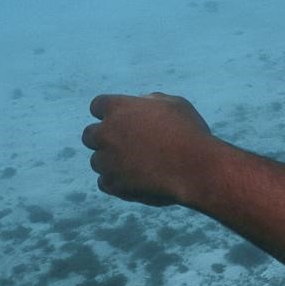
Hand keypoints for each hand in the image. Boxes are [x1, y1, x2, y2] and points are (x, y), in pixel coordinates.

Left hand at [82, 93, 225, 206]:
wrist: (195, 167)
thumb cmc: (189, 132)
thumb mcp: (174, 105)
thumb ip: (151, 101)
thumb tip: (141, 103)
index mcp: (119, 108)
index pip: (97, 105)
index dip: (108, 112)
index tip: (121, 119)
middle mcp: (106, 133)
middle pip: (89, 134)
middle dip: (104, 138)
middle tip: (125, 144)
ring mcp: (106, 160)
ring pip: (97, 161)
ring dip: (111, 161)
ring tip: (138, 165)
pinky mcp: (112, 183)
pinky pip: (104, 182)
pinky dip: (117, 181)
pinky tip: (136, 179)